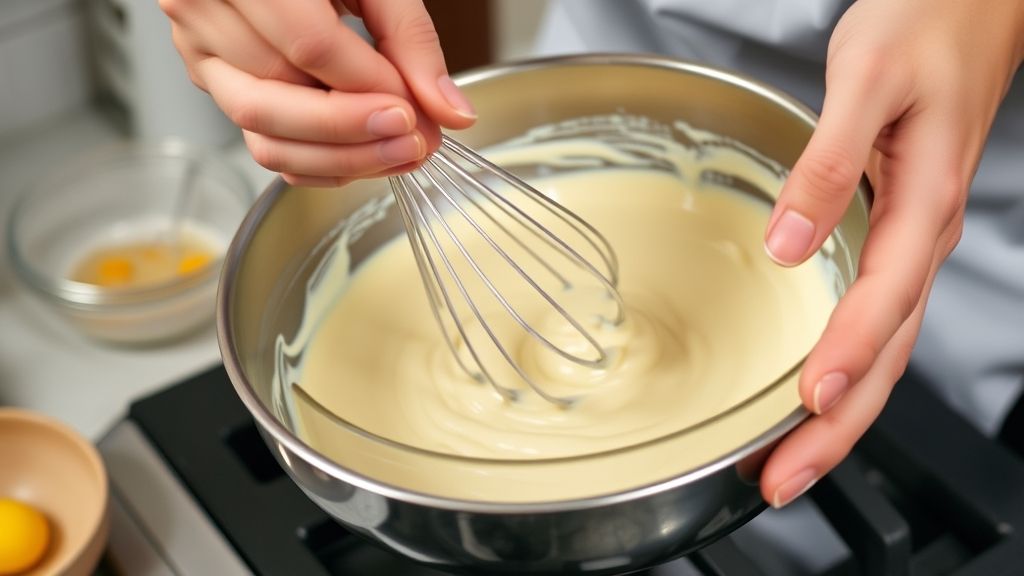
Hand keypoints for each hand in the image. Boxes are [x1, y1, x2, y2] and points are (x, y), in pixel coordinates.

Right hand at [159, 0, 475, 186]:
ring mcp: (201, 54)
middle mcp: (202, 12)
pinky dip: (318, 163)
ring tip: (398, 150)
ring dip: (340, 157)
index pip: (311, 46)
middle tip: (414, 138)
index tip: (419, 108)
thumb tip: (448, 110)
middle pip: (276, 102)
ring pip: (263, 134)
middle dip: (356, 133)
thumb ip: (411, 37)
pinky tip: (365, 155)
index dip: (371, 87)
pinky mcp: (215, 84)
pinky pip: (263, 144)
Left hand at [759, 0, 1023, 506]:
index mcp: (922, 204)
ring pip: (883, 348)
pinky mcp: (898, 232)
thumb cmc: (924, 25)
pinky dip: (848, 365)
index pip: (883, 303)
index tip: (807, 408)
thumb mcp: (865, 80)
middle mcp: (922, 236)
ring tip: (789, 462)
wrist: (968, 0)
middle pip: (887, 354)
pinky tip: (819, 389)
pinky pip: (876, 318)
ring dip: (841, 413)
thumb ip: (829, 163)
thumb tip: (788, 243)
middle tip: (780, 480)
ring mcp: (913, 240)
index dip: (847, 359)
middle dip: (837, 427)